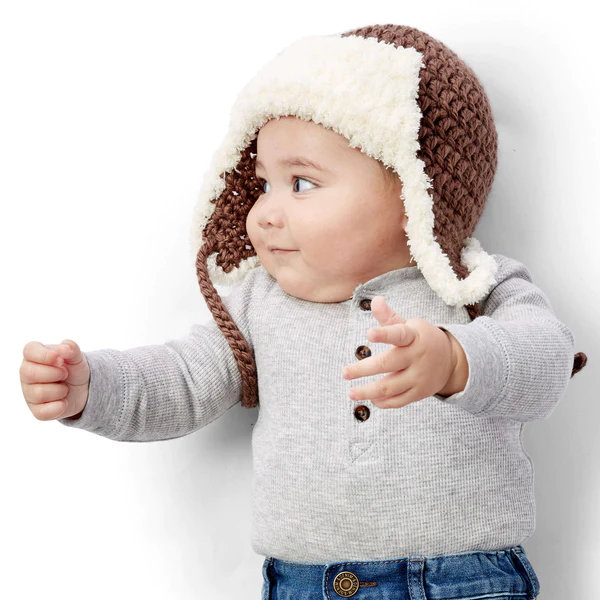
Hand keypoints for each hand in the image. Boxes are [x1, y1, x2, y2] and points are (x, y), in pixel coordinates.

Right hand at [20, 339, 89, 420]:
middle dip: (55, 373)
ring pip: (39, 393)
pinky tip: (64, 401)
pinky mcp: (37, 410)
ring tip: (65, 387)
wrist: (84, 388)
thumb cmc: (74, 368)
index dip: (46, 355)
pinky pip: (44, 412)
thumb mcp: (77, 356)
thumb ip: (72, 348)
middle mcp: (26, 373)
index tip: (61, 360)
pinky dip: (60, 406)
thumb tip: (66, 347)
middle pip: (31, 373)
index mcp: (33, 355)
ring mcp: (29, 393)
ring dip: (61, 390)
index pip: (29, 350)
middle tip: (65, 374)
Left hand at [341, 296, 458, 408]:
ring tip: (351, 392)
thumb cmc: (421, 339)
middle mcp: (416, 357)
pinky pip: (399, 401)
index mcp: (413, 337)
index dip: (384, 334)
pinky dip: (383, 402)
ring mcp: (419, 376)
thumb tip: (375, 300)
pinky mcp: (420, 392)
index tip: (369, 334)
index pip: (398, 334)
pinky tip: (371, 398)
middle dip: (363, 369)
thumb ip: (389, 317)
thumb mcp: (409, 326)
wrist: (451, 360)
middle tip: (345, 372)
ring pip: (390, 387)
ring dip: (368, 391)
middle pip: (387, 364)